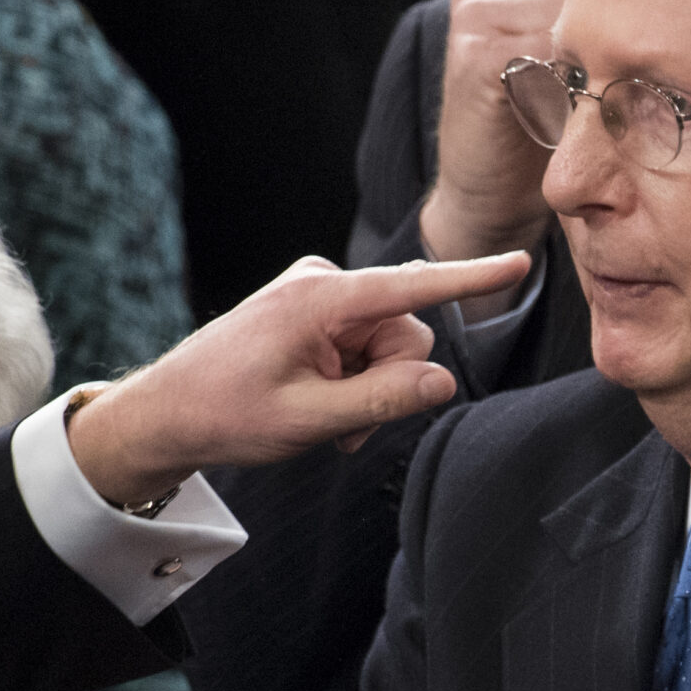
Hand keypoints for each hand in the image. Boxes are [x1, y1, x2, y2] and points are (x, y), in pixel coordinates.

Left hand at [65, 251, 528, 504]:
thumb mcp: (310, 419)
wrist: (168, 413)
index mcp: (321, 297)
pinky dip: (353, 381)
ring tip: (328, 423)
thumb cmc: (227, 414)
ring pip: (388, 344)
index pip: (414, 286)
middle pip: (406, 330)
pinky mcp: (313, 312)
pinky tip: (321, 407)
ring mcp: (317, 296)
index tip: (521, 261)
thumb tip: (444, 381)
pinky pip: (362, 344)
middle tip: (349, 429)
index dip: (473, 278)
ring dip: (370, 390)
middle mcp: (323, 284)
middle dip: (391, 381)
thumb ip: (382, 400)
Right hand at [422, 0, 598, 309]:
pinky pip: (563, 39)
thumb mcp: (568, 63)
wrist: (482, 203)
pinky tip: (605, 87)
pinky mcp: (485, 51)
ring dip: (618, 34)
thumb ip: (591, 13)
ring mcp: (482, 12)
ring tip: (642, 65)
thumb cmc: (536, 136)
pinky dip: (593, 65)